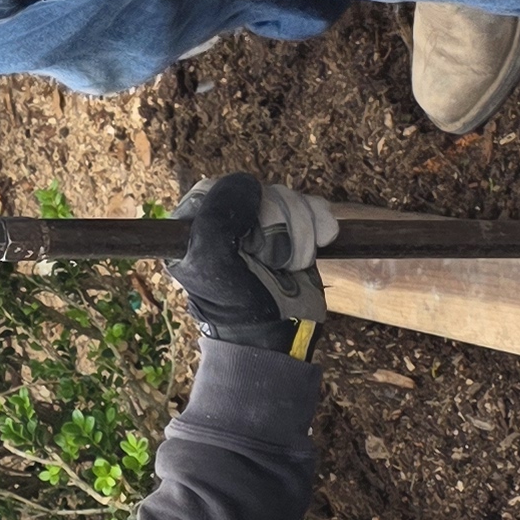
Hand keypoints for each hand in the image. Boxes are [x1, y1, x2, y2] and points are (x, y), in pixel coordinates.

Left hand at [168, 174, 338, 351]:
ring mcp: (263, 227)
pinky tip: (323, 241)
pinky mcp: (294, 233)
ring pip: (289, 198)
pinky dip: (321, 223)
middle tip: (272, 260)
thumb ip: (219, 212)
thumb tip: (250, 184)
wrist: (279, 335)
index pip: (222, 188)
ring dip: (301, 232)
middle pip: (262, 191)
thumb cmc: (237, 305)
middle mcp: (228, 221)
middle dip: (278, 225)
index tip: (249, 242)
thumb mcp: (212, 257)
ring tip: (293, 264)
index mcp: (196, 224)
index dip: (246, 211)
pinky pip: (312, 206)